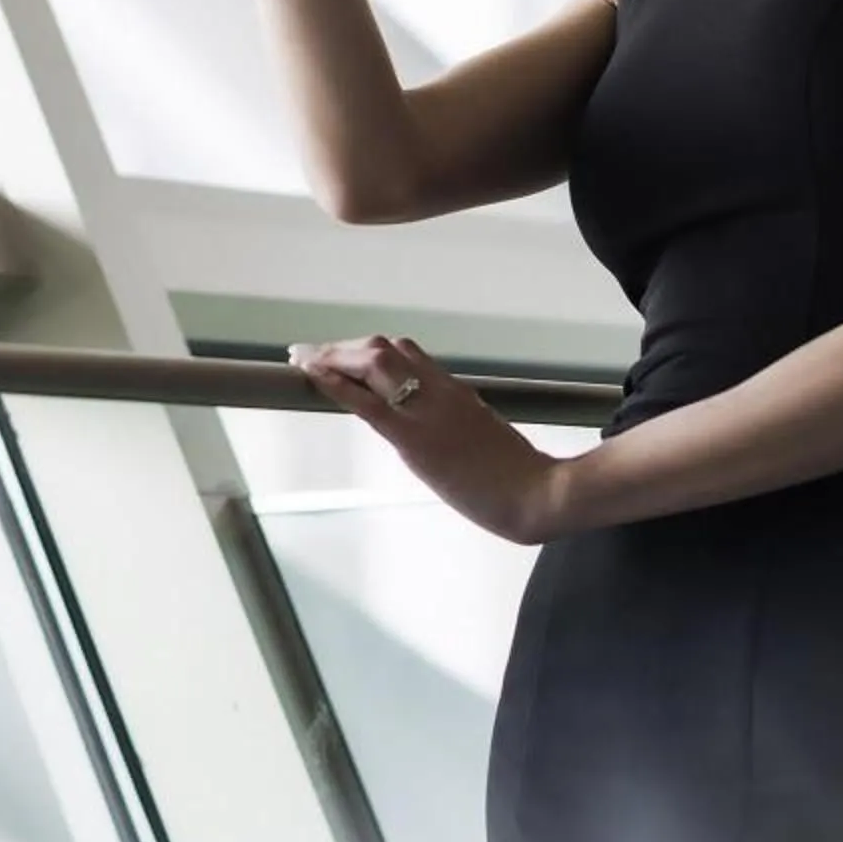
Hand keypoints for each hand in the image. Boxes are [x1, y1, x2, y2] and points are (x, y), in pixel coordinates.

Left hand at [287, 335, 564, 545]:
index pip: (406, 354)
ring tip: (303, 359)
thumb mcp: (484, 438)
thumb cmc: (518, 478)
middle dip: (341, 349)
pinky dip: (336, 382)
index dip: (367, 350)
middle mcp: (439, 391)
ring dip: (333, 357)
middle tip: (309, 354)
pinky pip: (368, 401)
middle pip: (382, 350)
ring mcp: (427, 411)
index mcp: (456, 392)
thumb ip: (457, 426)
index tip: (342, 355)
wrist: (539, 492)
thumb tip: (434, 433)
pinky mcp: (416, 438)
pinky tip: (312, 373)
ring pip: (373, 362)